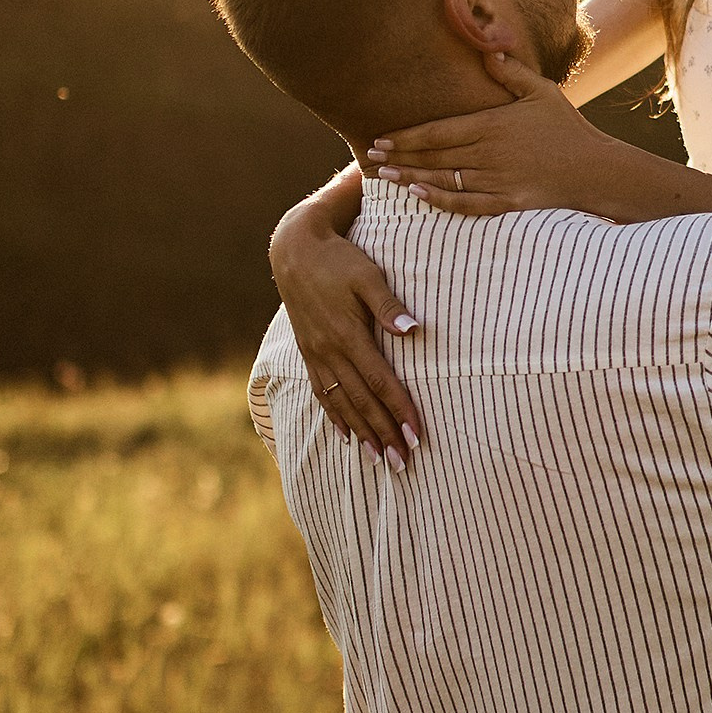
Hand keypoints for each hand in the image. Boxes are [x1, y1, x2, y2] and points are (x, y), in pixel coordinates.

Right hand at [269, 215, 422, 464]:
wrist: (294, 250)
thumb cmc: (339, 259)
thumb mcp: (367, 275)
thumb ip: (389, 305)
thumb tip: (414, 330)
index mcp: (347, 335)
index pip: (381, 382)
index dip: (400, 410)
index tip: (417, 435)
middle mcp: (329, 351)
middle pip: (362, 401)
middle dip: (384, 433)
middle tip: (403, 463)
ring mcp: (316, 354)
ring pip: (341, 402)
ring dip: (362, 433)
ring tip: (378, 460)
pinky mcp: (308, 352)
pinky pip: (321, 392)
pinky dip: (335, 416)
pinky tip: (346, 435)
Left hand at [368, 54, 618, 213]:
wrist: (597, 171)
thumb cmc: (568, 128)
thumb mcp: (543, 92)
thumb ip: (511, 73)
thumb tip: (487, 49)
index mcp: (492, 124)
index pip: (438, 131)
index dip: (405, 136)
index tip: (380, 138)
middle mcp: (488, 153)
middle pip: (433, 156)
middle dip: (398, 157)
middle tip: (369, 159)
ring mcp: (496, 180)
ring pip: (443, 180)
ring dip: (410, 179)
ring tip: (384, 178)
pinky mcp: (506, 203)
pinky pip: (466, 204)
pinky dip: (440, 201)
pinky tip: (419, 196)